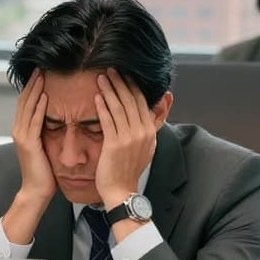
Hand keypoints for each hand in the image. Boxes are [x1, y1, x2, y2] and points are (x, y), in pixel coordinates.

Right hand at [12, 72, 56, 201]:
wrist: (36, 191)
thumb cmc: (44, 172)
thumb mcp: (44, 147)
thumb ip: (46, 133)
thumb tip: (56, 120)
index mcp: (22, 130)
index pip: (26, 103)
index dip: (32, 87)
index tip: (41, 73)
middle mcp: (19, 130)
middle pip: (24, 100)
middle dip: (33, 83)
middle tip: (40, 67)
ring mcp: (22, 136)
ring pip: (28, 107)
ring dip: (36, 90)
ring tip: (42, 75)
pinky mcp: (28, 143)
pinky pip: (34, 121)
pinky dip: (39, 107)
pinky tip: (45, 96)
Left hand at [93, 69, 157, 209]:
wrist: (122, 191)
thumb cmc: (129, 169)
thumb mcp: (147, 146)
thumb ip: (152, 125)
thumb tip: (162, 104)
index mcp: (149, 132)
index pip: (142, 102)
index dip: (132, 86)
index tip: (124, 74)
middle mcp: (142, 133)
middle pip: (131, 101)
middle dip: (120, 83)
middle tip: (110, 69)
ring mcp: (129, 139)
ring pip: (119, 108)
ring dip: (109, 90)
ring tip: (101, 78)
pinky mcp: (115, 144)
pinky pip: (108, 121)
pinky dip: (102, 107)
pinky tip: (96, 97)